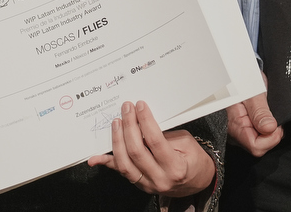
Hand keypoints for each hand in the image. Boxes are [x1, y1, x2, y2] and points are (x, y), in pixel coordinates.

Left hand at [86, 101, 215, 196]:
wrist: (196, 182)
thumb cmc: (193, 160)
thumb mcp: (187, 143)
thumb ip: (166, 135)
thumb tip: (143, 121)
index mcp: (175, 168)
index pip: (155, 142)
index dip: (146, 122)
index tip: (140, 106)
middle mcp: (159, 179)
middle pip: (136, 152)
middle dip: (129, 126)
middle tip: (127, 108)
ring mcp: (147, 184)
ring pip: (124, 163)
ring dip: (117, 140)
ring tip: (117, 122)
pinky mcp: (138, 183)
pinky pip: (120, 171)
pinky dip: (106, 163)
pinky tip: (94, 158)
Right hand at [225, 75, 282, 155]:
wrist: (235, 74)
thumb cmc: (241, 80)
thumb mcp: (252, 92)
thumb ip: (260, 112)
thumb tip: (270, 129)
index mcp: (234, 126)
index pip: (256, 147)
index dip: (271, 138)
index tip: (276, 124)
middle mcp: (234, 134)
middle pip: (259, 147)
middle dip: (271, 135)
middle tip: (273, 117)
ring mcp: (238, 133)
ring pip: (260, 143)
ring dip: (268, 131)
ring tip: (267, 114)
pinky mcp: (242, 130)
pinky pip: (258, 137)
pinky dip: (265, 129)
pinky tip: (265, 117)